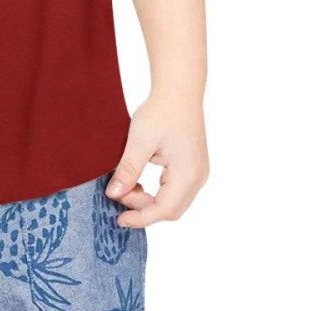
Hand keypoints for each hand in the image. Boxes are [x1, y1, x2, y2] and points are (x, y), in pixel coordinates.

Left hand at [105, 93, 208, 227]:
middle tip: (119, 193)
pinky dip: (156, 191)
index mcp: (188, 174)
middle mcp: (197, 178)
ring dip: (149, 199)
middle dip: (143, 207)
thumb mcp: (139, 141)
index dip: (140, 218)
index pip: (164, 210)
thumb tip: (113, 194)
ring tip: (126, 184)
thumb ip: (127, 170)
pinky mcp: (192, 166)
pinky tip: (139, 179)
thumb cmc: (160, 111)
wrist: (178, 90)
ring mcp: (197, 173)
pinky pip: (175, 190)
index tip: (119, 220)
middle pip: (170, 209)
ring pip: (173, 201)